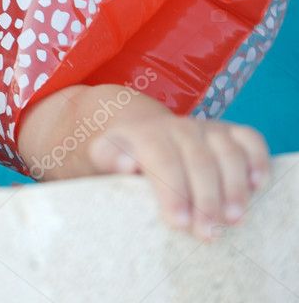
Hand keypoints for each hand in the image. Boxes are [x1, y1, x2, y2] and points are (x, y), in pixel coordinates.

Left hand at [87, 114, 269, 240]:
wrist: (140, 133)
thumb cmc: (124, 156)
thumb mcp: (103, 156)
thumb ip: (108, 158)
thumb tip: (125, 165)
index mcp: (147, 134)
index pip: (163, 161)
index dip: (172, 192)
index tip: (178, 222)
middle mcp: (179, 128)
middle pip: (199, 161)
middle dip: (205, 200)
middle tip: (207, 233)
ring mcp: (206, 128)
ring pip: (227, 152)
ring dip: (233, 187)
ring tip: (232, 219)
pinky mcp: (229, 132)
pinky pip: (250, 140)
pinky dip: (257, 160)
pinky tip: (256, 184)